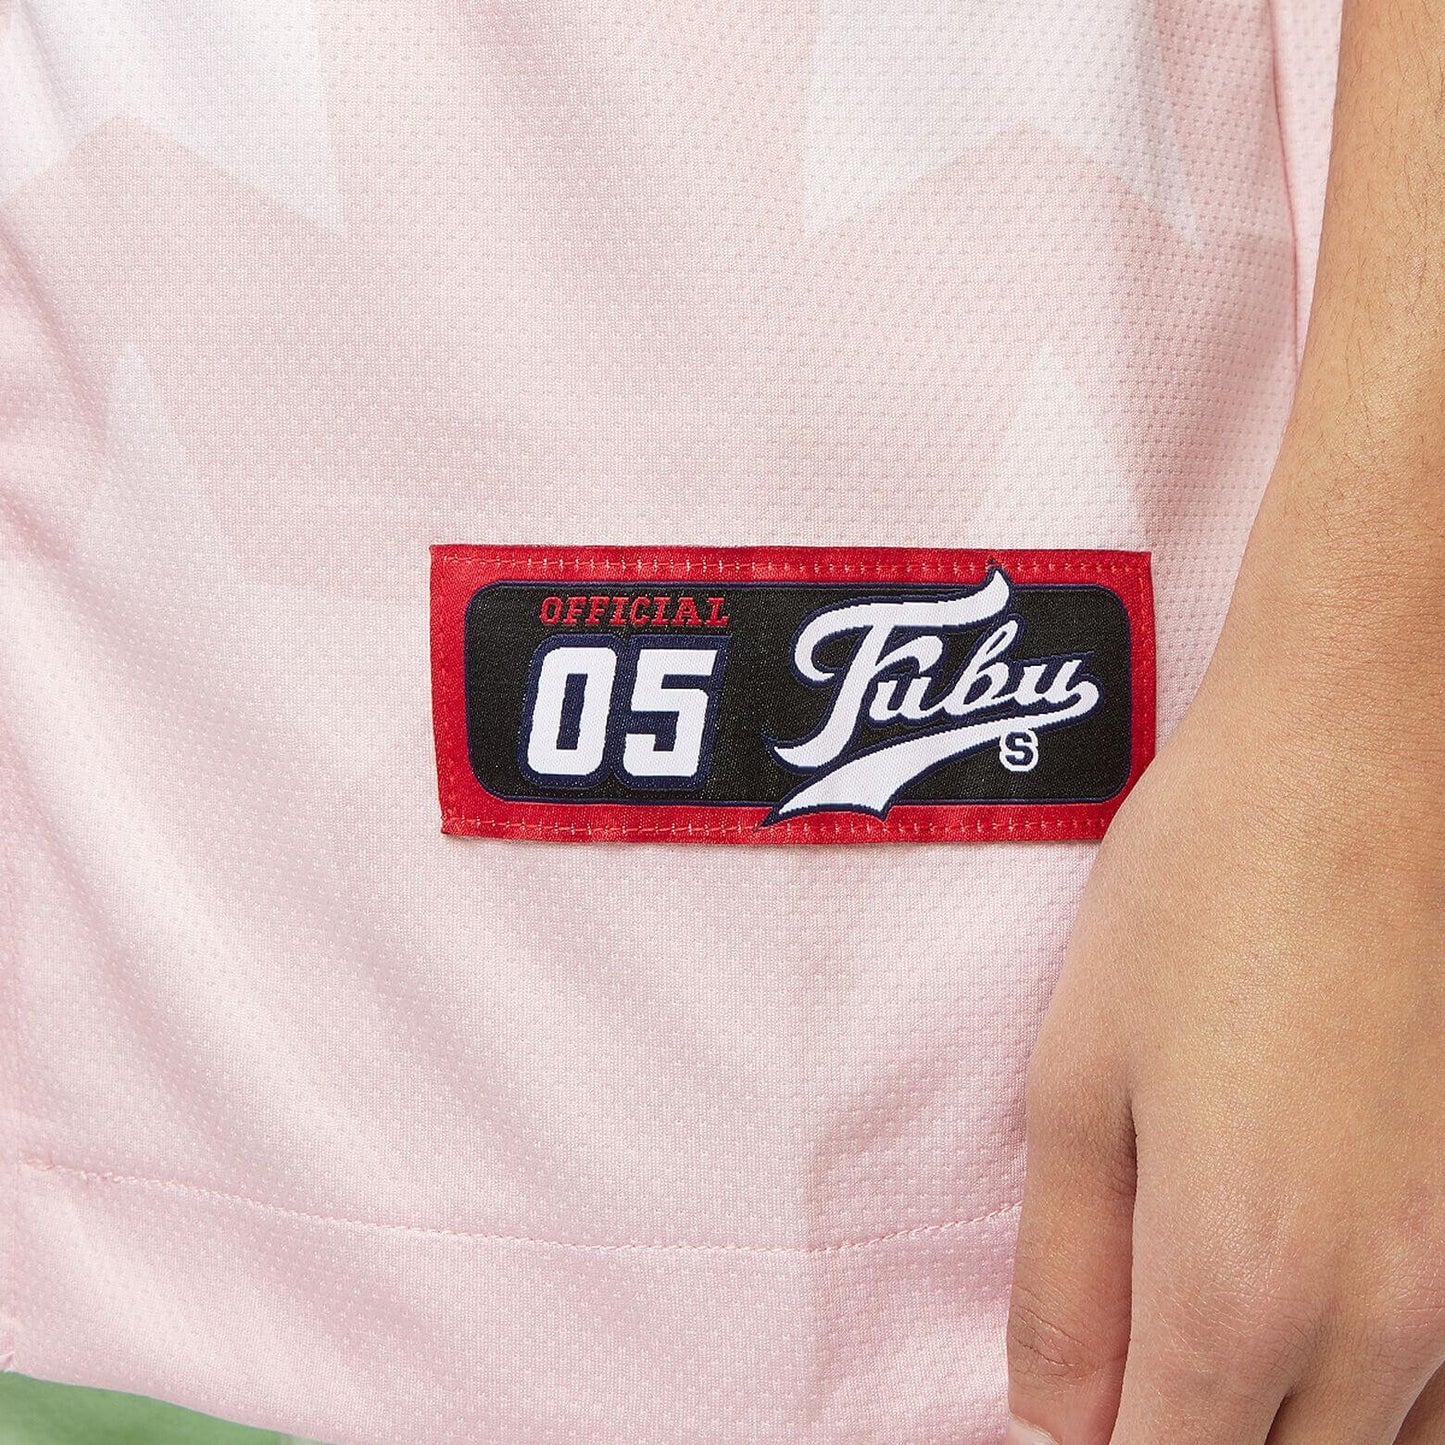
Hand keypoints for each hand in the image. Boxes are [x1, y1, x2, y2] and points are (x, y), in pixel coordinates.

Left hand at [1003, 562, 1444, 1442]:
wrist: (1362, 771)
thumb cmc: (1200, 904)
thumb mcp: (1079, 1082)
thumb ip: (1067, 1281)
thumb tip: (1051, 1427)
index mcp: (1242, 1279)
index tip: (1077, 1416)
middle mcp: (1386, 1315)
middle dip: (1189, 1441)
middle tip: (1133, 1357)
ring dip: (1284, 1423)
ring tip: (1209, 1323)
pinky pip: (1440, 1387)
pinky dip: (1367, 1387)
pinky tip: (1305, 1300)